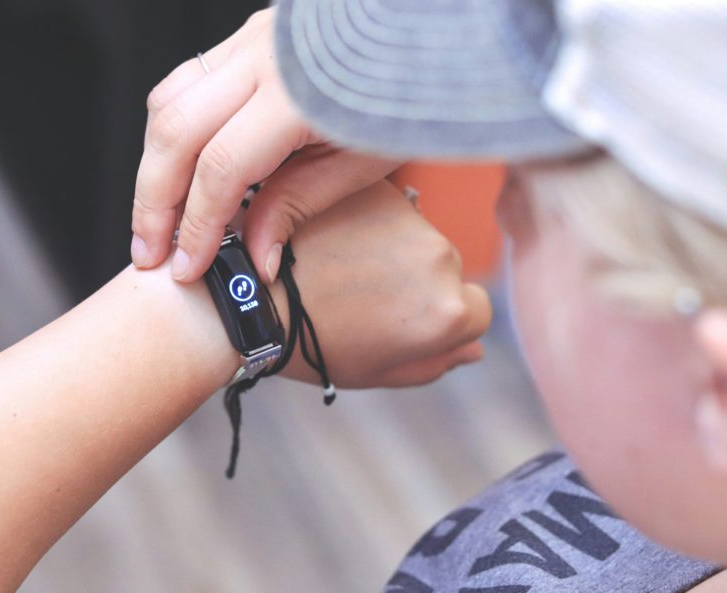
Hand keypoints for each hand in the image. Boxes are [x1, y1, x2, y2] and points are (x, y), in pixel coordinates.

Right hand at [131, 7, 399, 284]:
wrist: (418, 37)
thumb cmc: (405, 98)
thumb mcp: (363, 164)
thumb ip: (299, 204)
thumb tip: (253, 255)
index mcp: (296, 95)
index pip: (222, 168)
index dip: (198, 225)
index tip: (187, 267)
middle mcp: (261, 59)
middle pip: (175, 133)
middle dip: (153, 201)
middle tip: (148, 252)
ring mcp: (247, 42)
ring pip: (167, 103)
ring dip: (154, 165)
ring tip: (156, 218)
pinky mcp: (243, 40)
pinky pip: (185, 84)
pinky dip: (172, 132)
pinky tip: (177, 170)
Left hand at [274, 180, 492, 387]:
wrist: (249, 298)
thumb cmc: (310, 345)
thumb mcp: (379, 372)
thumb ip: (435, 362)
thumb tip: (473, 350)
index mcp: (448, 312)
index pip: (476, 310)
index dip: (442, 318)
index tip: (404, 317)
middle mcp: (441, 257)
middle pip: (447, 267)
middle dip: (417, 278)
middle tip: (363, 291)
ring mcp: (409, 217)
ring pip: (417, 232)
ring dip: (393, 244)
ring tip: (340, 264)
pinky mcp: (378, 189)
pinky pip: (389, 205)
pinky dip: (368, 218)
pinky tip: (332, 238)